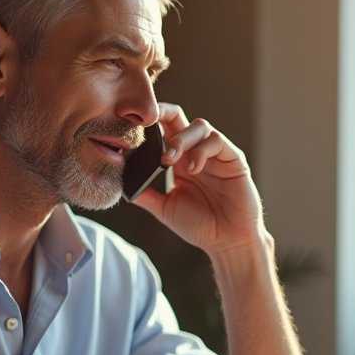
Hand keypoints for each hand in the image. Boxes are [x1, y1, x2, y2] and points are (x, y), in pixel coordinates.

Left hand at [132, 103, 267, 255]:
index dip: (149, 123)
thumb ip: (147, 195)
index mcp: (179, 160)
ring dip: (181, 138)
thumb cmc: (200, 226)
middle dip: (163, 113)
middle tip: (147, 124)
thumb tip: (121, 185)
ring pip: (199, 126)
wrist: (227, 241)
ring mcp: (216, 154)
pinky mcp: (233, 159)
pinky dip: (202, 151)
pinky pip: (217, 142)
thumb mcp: (166, 209)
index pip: (163, 129)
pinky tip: (193, 169)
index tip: (130, 126)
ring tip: (169, 158)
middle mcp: (196, 152)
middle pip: (180, 117)